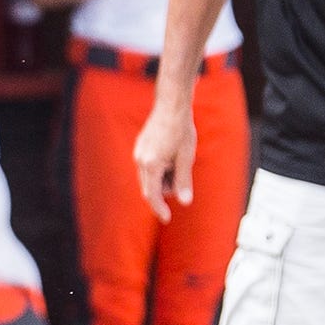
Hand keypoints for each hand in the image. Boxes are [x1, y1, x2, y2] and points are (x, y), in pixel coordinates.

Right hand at [133, 100, 196, 221]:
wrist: (171, 105)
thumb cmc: (181, 130)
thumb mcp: (186, 157)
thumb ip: (183, 181)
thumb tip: (184, 202)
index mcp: (151, 165)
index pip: (153, 195)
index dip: (160, 209)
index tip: (167, 219)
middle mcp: (140, 160)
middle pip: (150, 187)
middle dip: (166, 189)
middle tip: (181, 175)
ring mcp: (138, 153)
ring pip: (149, 177)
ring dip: (163, 178)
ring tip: (178, 161)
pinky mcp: (140, 147)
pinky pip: (147, 166)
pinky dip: (159, 169)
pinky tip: (171, 156)